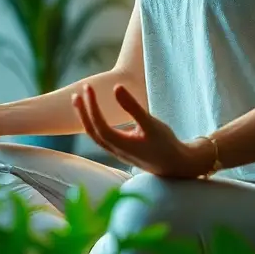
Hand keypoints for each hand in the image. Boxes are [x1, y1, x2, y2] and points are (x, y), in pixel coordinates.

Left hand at [73, 82, 210, 179]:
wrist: (176, 166)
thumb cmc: (166, 143)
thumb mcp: (151, 123)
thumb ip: (133, 107)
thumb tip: (116, 87)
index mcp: (121, 144)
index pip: (99, 125)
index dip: (91, 106)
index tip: (89, 88)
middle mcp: (116, 150)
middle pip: (92, 132)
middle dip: (82, 112)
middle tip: (77, 93)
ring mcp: (117, 152)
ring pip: (95, 136)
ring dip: (86, 118)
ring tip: (80, 101)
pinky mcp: (121, 151)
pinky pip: (102, 137)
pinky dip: (95, 124)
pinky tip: (96, 113)